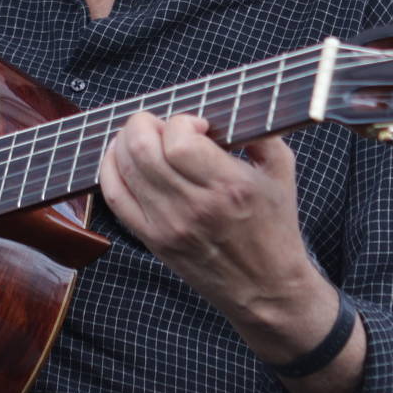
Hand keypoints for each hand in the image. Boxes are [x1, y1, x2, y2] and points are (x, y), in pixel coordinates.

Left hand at [99, 112, 312, 319]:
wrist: (265, 288)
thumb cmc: (275, 227)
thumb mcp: (282, 171)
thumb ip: (262, 132)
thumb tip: (233, 104)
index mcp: (229, 186)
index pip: (179, 141)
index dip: (181, 121)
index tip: (196, 125)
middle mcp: (194, 207)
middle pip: (143, 151)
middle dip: (144, 123)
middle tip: (159, 123)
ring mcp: (169, 227)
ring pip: (125, 170)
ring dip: (126, 141)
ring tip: (142, 136)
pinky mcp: (154, 241)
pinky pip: (115, 198)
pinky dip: (110, 170)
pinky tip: (119, 157)